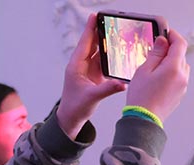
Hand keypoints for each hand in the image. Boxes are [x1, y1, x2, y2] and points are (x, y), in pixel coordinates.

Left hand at [57, 14, 126, 138]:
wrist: (71, 118)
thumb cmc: (75, 108)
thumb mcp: (92, 98)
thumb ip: (107, 89)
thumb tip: (122, 84)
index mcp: (76, 66)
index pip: (84, 43)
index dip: (90, 29)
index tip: (95, 16)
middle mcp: (81, 65)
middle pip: (92, 44)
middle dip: (100, 31)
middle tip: (109, 19)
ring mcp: (88, 70)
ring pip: (98, 52)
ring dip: (106, 42)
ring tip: (117, 30)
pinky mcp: (94, 76)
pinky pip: (103, 61)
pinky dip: (110, 54)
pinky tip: (119, 49)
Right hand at [127, 29, 189, 121]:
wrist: (144, 120)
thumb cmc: (141, 97)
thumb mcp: (144, 70)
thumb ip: (156, 54)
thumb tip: (163, 41)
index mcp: (174, 67)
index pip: (180, 44)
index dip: (173, 35)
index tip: (165, 33)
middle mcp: (183, 75)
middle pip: (180, 55)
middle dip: (169, 51)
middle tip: (154, 52)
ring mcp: (183, 85)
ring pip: (180, 66)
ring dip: (170, 63)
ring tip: (154, 70)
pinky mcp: (180, 93)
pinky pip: (178, 78)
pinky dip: (170, 74)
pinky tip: (157, 81)